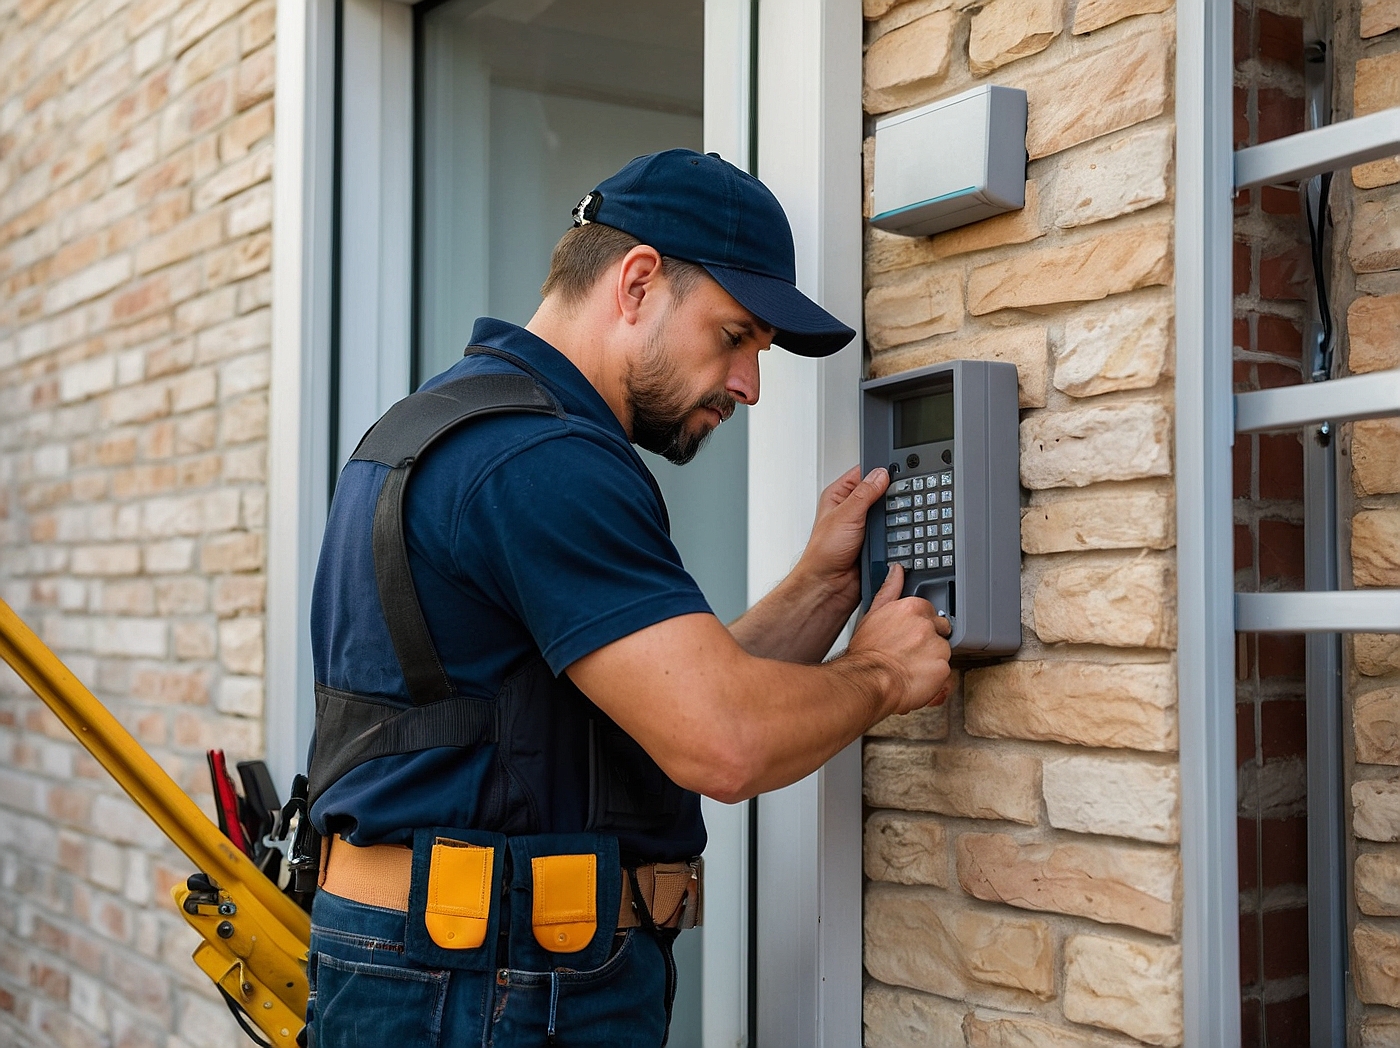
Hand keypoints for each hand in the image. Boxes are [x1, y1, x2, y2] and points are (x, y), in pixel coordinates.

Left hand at [795, 465, 891, 611]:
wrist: (829, 586)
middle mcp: (852, 510)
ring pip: (889, 514)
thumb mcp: (845, 516)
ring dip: (894, 519)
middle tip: (901, 497)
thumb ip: (865, 493)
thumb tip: (880, 474)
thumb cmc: (823, 553)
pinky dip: (897, 534)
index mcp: (839, 496)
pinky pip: (892, 534)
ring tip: (899, 518)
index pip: (863, 474)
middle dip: (891, 497)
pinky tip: (899, 534)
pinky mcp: (875, 543)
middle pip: (880, 493)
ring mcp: (865, 527)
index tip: (897, 470)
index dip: (879, 471)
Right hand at [847, 564, 951, 715]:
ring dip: (931, 661)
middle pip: (940, 632)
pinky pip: (945, 673)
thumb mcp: (873, 614)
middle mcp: (927, 625)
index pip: (930, 613)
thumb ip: (889, 590)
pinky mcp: (943, 668)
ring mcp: (937, 647)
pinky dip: (934, 678)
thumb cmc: (866, 652)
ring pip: (942, 653)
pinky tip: (916, 678)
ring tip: (910, 668)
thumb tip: (896, 570)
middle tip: (909, 654)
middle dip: (929, 643)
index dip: (920, 627)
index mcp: (912, 608)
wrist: (867, 681)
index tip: (911, 637)